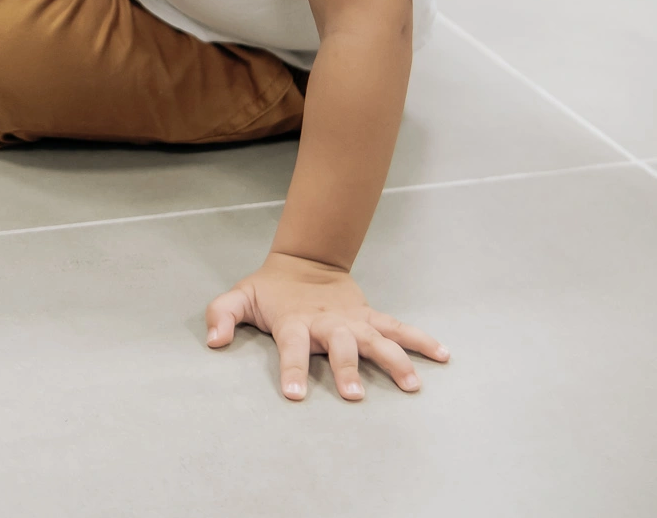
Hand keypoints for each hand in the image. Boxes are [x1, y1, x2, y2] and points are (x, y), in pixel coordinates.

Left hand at [204, 253, 447, 400]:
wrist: (305, 261)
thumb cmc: (271, 289)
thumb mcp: (240, 296)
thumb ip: (222, 315)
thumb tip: (214, 341)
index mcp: (295, 321)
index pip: (293, 347)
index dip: (293, 369)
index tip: (295, 395)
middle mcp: (327, 323)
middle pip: (341, 346)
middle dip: (347, 370)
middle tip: (354, 395)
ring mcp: (353, 320)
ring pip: (377, 339)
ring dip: (395, 360)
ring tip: (412, 385)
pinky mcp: (370, 317)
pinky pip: (399, 328)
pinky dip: (421, 340)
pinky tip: (442, 355)